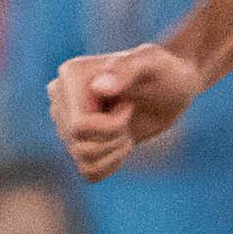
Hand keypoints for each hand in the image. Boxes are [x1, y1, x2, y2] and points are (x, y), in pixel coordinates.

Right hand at [48, 44, 197, 182]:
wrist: (172, 87)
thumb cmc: (164, 70)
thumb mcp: (152, 63)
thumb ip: (127, 69)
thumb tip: (99, 89)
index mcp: (70, 75)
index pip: (79, 126)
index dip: (112, 126)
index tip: (129, 104)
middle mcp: (61, 97)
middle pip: (78, 144)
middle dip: (114, 138)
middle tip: (130, 116)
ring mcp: (66, 121)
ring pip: (82, 158)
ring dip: (114, 150)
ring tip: (127, 128)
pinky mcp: (78, 140)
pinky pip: (87, 171)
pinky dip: (110, 164)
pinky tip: (121, 142)